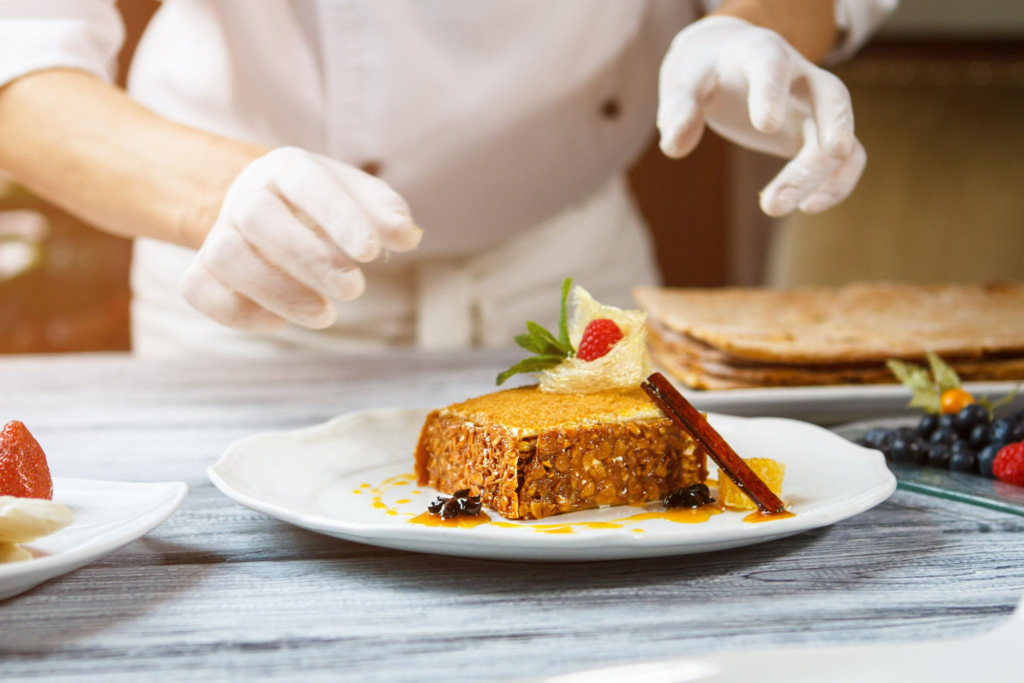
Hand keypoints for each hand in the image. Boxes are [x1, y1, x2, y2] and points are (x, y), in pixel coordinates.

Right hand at [180, 147, 421, 331]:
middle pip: (259, 219)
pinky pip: (199, 289)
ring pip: (226, 256)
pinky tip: (277, 323)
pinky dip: (236, 311)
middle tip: (355, 289)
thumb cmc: (321, 204)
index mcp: (287, 168)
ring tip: (324, 314)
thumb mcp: (356, 195)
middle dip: (309, 258)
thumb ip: (385, 211)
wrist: (263, 207)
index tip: (373, 253)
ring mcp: (219, 232)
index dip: (338, 216)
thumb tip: (408, 236)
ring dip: (276, 291)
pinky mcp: (202, 270)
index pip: (306, 183)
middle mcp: (246, 196)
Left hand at [658, 17, 865, 216]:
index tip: (765, 127)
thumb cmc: (703, 72)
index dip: (772, 93)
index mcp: (761, 52)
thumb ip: (678, 109)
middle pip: (831, 100)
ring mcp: (817, 106)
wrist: (726, 60)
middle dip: (825, 138)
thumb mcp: (681, 83)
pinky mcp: (819, 133)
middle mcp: (801, 76)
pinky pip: (848, 158)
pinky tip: (809, 207)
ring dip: (821, 177)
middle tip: (809, 172)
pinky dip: (836, 184)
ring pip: (843, 137)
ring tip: (776, 207)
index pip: (773, 66)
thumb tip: (675, 146)